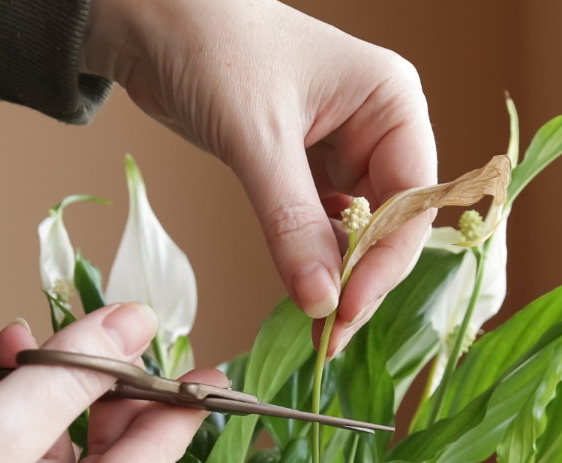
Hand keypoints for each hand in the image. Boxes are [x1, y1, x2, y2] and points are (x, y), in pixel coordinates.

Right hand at [0, 303, 222, 462]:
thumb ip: (72, 372)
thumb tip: (138, 321)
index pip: (156, 458)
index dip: (183, 402)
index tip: (210, 361)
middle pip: (112, 449)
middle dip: (109, 382)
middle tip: (116, 326)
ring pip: (60, 443)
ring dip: (53, 383)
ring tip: (42, 331)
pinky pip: (16, 453)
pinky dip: (13, 406)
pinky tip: (1, 358)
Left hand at [82, 0, 437, 353]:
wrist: (149, 18)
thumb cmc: (211, 47)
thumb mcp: (257, 139)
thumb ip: (292, 223)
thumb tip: (321, 301)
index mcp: (392, 102)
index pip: (412, 200)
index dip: (386, 262)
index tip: (348, 310)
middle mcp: (378, 125)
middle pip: (392, 222)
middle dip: (363, 276)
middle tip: (330, 332)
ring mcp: (343, 146)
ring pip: (357, 229)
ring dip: (337, 273)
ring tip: (316, 319)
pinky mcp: (305, 163)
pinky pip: (322, 222)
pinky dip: (311, 256)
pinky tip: (301, 285)